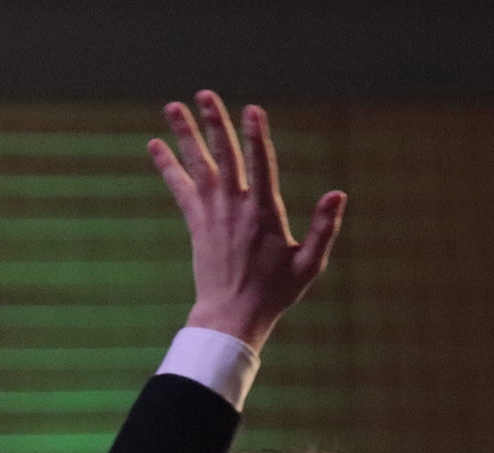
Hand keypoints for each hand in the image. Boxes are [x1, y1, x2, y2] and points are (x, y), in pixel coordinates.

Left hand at [151, 92, 346, 350]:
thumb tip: (339, 194)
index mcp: (265, 214)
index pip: (262, 166)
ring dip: (186, 134)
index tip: (252, 110)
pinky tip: (155, 144)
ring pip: (199, 165)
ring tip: (172, 106)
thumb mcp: (309, 264)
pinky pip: (180, 188)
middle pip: (226, 156)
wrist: (230, 318)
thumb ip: (324, 229)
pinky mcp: (197, 224)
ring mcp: (213, 214)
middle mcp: (235, 208)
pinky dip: (168, 165)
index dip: (257, 137)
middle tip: (204, 93)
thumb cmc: (275, 293)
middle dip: (215, 123)